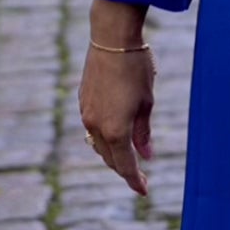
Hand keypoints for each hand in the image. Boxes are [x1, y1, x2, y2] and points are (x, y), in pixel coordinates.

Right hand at [80, 0, 155, 195]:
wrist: (112, 38)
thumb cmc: (136, 68)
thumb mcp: (146, 103)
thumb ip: (144, 132)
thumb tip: (147, 156)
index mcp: (115, 130)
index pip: (125, 165)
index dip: (135, 180)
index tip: (144, 191)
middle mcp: (96, 126)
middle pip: (110, 159)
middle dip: (124, 170)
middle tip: (139, 178)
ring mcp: (86, 114)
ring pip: (99, 145)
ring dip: (113, 154)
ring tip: (129, 159)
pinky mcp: (83, 101)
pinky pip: (93, 129)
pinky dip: (105, 138)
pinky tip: (115, 135)